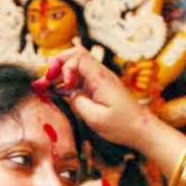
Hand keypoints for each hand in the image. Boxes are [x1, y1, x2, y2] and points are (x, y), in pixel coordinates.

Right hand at [38, 47, 155, 149]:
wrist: (142, 129)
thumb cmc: (123, 126)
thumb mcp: (96, 119)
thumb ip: (78, 103)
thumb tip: (68, 94)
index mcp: (101, 78)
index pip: (78, 57)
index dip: (65, 67)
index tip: (64, 85)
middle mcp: (100, 75)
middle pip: (75, 56)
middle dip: (57, 65)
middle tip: (44, 80)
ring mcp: (99, 80)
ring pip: (75, 67)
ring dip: (59, 75)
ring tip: (43, 87)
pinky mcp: (99, 88)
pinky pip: (79, 79)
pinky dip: (66, 84)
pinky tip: (56, 92)